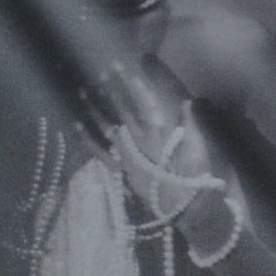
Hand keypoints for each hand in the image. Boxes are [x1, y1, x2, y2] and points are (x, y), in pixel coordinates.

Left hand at [96, 65, 219, 208]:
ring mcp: (128, 156)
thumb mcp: (198, 147)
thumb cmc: (196, 176)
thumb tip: (187, 102)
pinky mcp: (122, 171)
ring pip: (107, 128)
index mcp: (160, 132)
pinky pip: (101, 155)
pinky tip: (77, 125)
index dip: (132, 84)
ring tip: (83, 91)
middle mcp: (139, 141)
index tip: (122, 67)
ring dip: (95, 109)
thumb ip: (190, 122)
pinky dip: (88, 140)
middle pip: (123, 110)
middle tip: (100, 72)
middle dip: (112, 90)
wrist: (187, 207)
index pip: (143, 102)